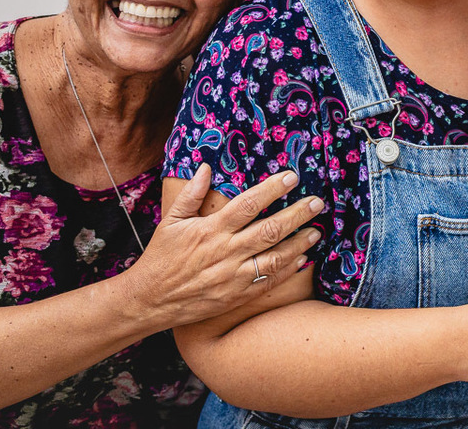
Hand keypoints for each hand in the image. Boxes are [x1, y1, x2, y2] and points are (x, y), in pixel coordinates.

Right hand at [123, 164, 323, 327]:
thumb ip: (190, 194)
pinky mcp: (236, 296)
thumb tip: (206, 167)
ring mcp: (233, 276)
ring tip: (316, 231)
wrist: (149, 300)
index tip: (292, 177)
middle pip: (269, 230)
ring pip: (275, 257)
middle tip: (318, 203)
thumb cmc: (161, 258)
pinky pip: (268, 282)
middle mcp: (226, 252)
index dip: (272, 189)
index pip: (248, 204)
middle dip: (297, 214)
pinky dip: (288, 270)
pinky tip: (302, 259)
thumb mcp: (171, 221)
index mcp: (211, 230)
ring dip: (299, 243)